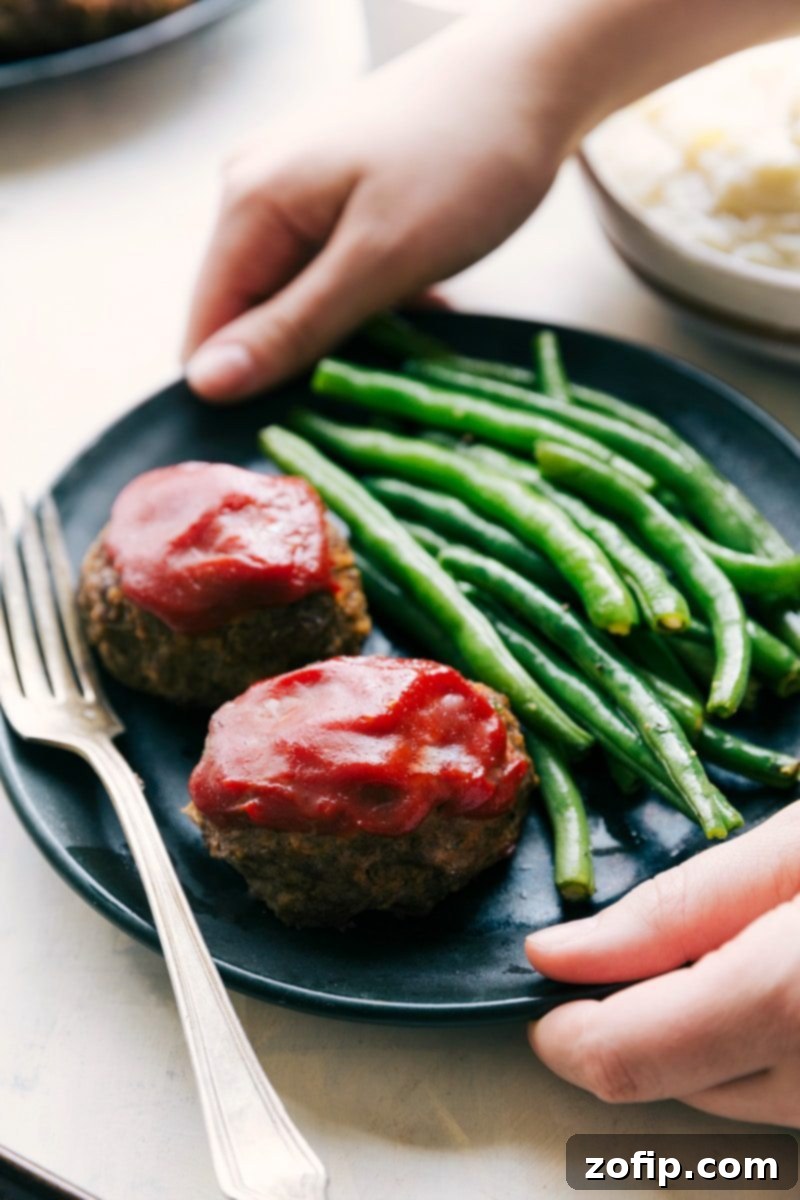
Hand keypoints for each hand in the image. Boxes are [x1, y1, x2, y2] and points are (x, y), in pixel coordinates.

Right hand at [182, 7, 587, 400]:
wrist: (536, 76)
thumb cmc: (467, 160)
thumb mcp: (381, 261)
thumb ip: (293, 328)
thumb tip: (205, 385)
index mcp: (249, 203)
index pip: (205, 331)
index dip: (243, 391)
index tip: (301, 428)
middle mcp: (256, 192)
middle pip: (251, 316)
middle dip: (305, 360)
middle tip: (374, 379)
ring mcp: (296, 190)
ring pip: (298, 299)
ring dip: (347, 333)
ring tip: (409, 329)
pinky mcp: (336, 193)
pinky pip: (331, 272)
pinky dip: (370, 301)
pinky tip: (420, 300)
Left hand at [526, 801, 799, 1126]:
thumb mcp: (795, 848)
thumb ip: (676, 908)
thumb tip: (559, 954)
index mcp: (791, 1000)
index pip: (626, 1055)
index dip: (563, 1023)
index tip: (546, 970)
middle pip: (665, 1082)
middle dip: (631, 1014)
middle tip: (659, 938)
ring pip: (719, 1096)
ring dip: (695, 1034)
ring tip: (745, 943)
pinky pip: (773, 1095)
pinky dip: (750, 1047)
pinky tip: (778, 974)